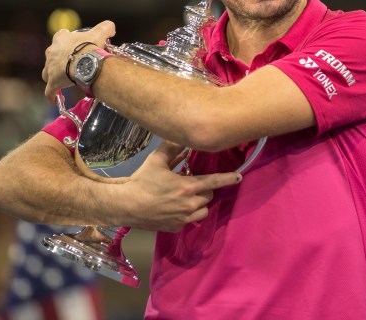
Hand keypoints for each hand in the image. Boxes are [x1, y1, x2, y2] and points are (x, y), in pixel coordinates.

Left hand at [41, 20, 114, 100]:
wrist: (85, 62)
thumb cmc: (90, 46)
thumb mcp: (100, 32)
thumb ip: (106, 27)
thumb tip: (111, 27)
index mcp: (60, 39)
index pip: (60, 37)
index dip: (66, 41)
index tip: (73, 45)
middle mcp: (51, 52)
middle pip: (53, 56)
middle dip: (60, 59)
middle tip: (72, 64)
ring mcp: (50, 68)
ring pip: (48, 72)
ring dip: (53, 75)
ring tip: (63, 79)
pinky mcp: (52, 82)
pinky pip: (50, 90)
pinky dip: (52, 94)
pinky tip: (54, 99)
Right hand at [122, 141, 241, 231]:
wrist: (127, 206)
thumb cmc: (142, 182)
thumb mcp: (157, 161)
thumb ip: (172, 148)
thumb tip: (185, 138)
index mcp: (188, 186)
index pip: (214, 181)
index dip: (228, 178)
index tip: (239, 177)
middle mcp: (190, 204)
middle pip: (209, 196)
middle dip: (205, 189)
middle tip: (192, 184)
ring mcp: (184, 219)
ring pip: (203, 211)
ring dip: (200, 204)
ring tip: (188, 198)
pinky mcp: (176, 228)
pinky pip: (190, 222)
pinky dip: (188, 215)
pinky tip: (176, 209)